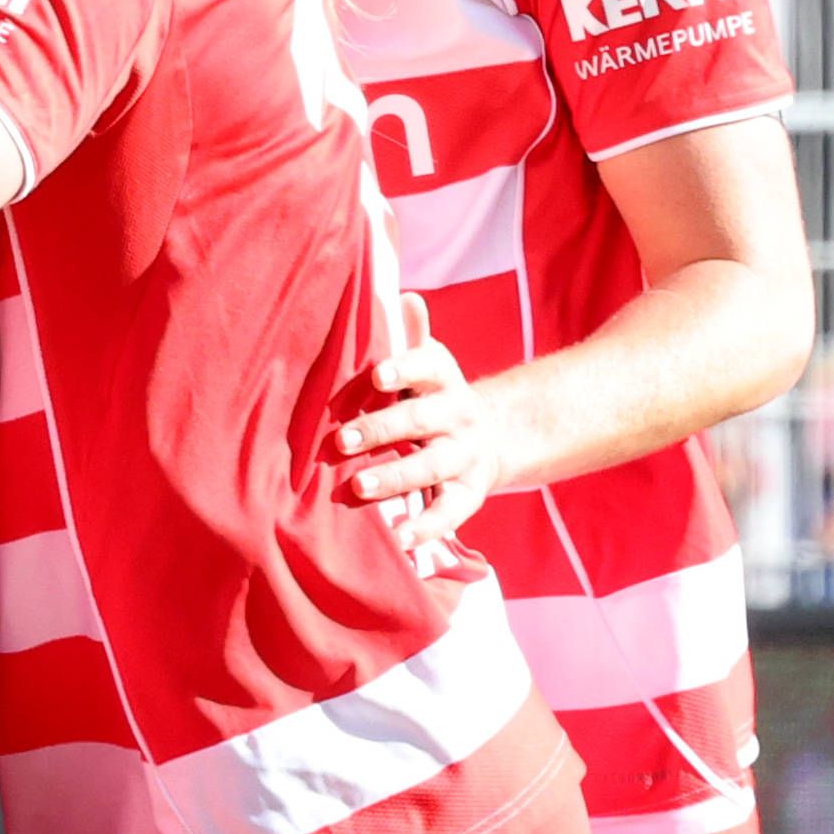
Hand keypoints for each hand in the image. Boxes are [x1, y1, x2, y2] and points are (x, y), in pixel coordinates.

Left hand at [330, 298, 510, 553]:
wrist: (491, 435)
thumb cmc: (434, 394)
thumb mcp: (430, 361)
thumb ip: (412, 335)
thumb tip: (402, 294)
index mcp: (444, 378)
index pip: (428, 366)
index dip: (404, 370)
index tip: (377, 377)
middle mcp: (457, 416)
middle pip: (420, 421)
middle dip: (381, 430)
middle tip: (342, 439)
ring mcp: (464, 456)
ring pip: (431, 467)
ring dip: (395, 477)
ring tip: (359, 488)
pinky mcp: (468, 493)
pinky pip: (449, 513)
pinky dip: (426, 527)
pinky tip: (401, 540)